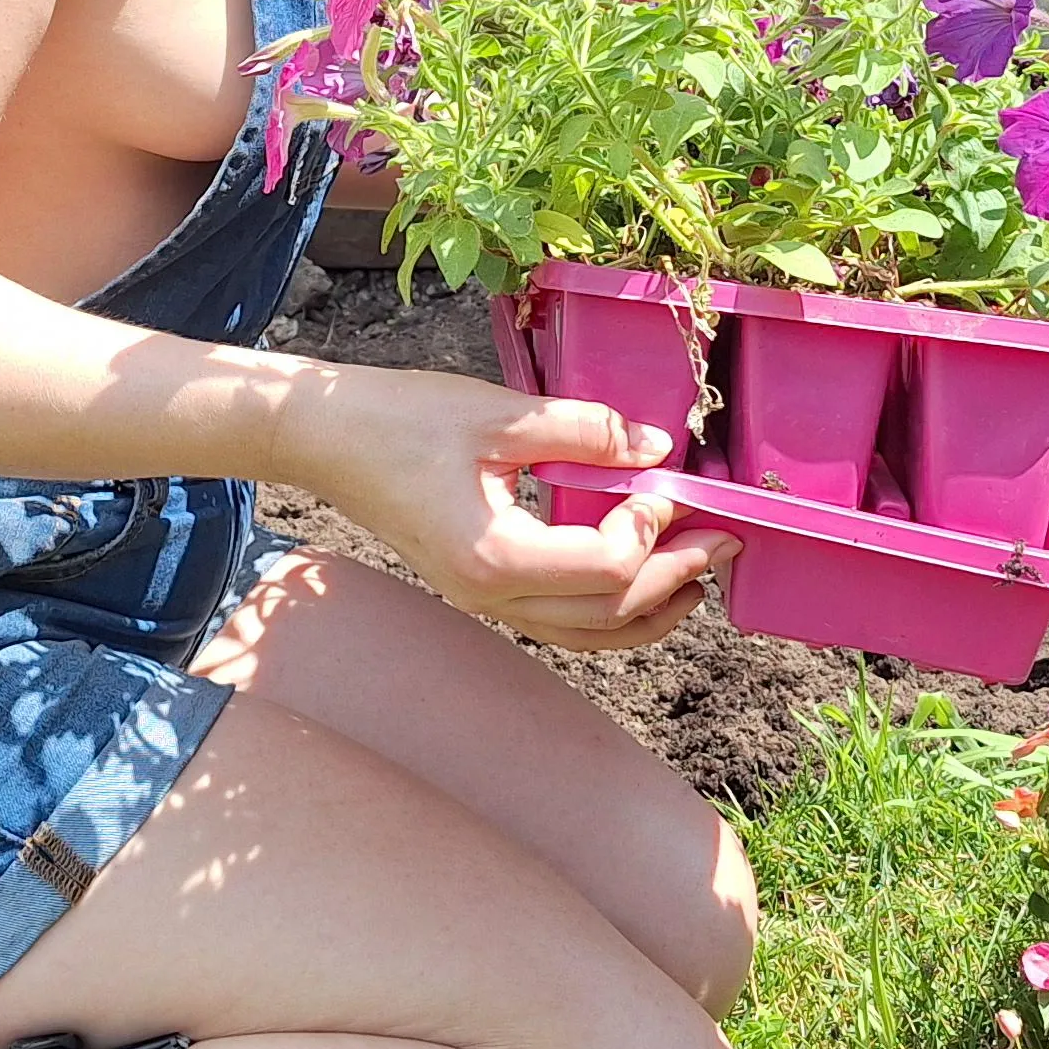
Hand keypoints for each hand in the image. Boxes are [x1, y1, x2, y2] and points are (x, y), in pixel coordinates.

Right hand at [265, 363, 742, 652]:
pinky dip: (611, 608)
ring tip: (699, 574)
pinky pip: (561, 620)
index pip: (605, 568)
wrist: (324, 439)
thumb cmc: (400, 418)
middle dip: (675, 580)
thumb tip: (655, 442)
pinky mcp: (480, 587)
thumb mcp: (499, 414)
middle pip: (607, 616)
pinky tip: (639, 574)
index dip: (653, 529)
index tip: (671, 481)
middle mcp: (491, 597)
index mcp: (495, 557)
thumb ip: (582, 430)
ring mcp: (483, 601)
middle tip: (724, 539)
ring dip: (650, 609)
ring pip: (587, 634)